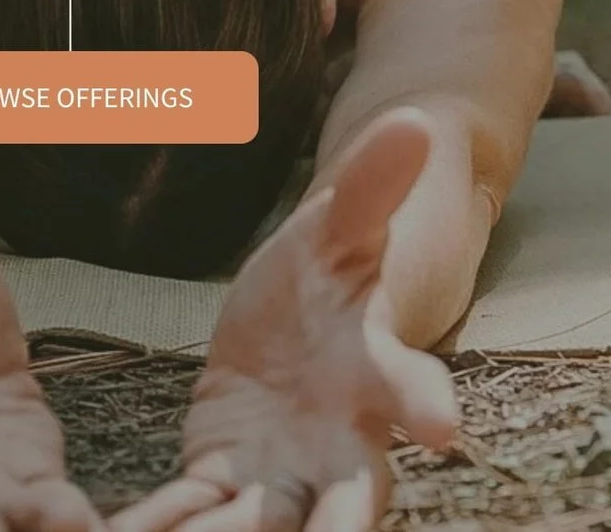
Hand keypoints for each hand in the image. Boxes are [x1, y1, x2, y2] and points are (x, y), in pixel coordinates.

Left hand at [109, 112, 458, 531]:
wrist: (303, 314)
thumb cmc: (336, 268)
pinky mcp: (227, 481)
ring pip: (265, 528)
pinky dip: (167, 529)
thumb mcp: (343, 222)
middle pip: (347, 505)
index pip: (410, 387)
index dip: (424, 402)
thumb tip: (419, 120)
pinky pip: (198, 516)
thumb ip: (373, 185)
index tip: (443, 425)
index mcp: (378, 372)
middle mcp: (342, 444)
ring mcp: (286, 474)